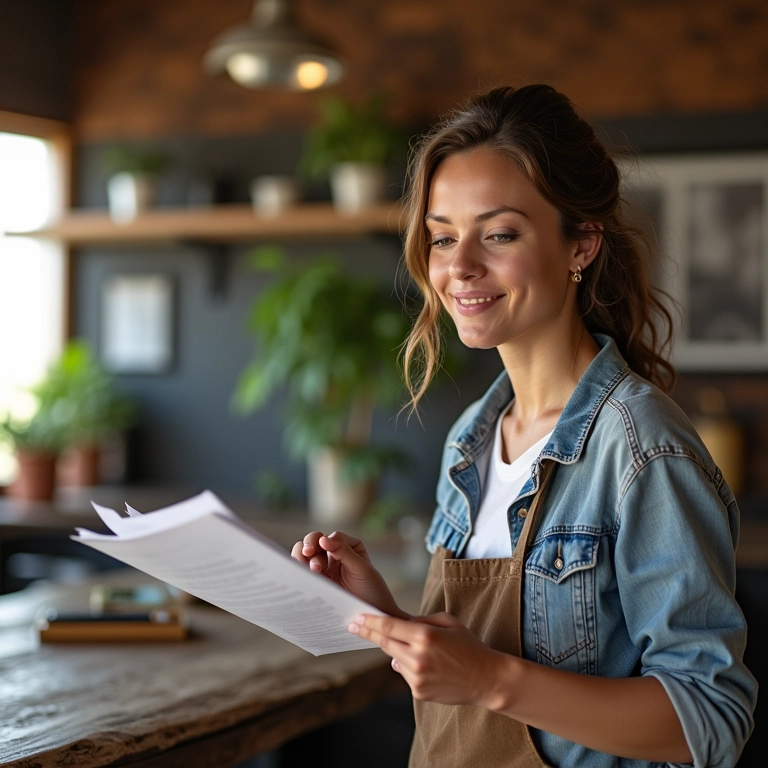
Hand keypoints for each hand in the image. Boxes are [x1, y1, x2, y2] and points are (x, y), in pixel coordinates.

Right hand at [291, 531, 407, 617]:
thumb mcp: (361, 569)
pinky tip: (301, 576)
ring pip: (305, 556)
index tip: (323, 546)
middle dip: (309, 546)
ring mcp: (324, 570)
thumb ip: (344, 552)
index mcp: (348, 547)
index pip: (331, 537)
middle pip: (314, 542)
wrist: (373, 618)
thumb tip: (323, 538)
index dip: (325, 540)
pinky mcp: (316, 584)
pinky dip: (299, 572)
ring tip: (311, 570)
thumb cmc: (373, 592)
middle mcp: (334, 556)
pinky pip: (303, 573)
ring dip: (302, 558)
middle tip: (308, 553)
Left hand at [349, 612, 505, 707]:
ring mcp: (417, 677)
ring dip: (395, 650)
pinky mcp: (418, 692)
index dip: (370, 622)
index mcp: (425, 636)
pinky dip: (408, 666)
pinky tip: (427, 664)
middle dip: (369, 633)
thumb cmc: (468, 646)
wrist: (486, 679)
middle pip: (385, 643)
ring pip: (393, 659)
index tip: (356, 618)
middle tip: (355, 626)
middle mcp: (418, 657)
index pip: (389, 627)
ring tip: (414, 647)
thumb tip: (397, 626)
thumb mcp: (447, 622)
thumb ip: (420, 621)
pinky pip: (404, 674)